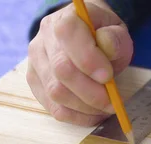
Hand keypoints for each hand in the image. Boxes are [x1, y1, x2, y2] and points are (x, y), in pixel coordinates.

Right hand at [26, 0, 132, 125]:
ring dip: (84, 107)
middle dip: (90, 92)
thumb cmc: (100, 36)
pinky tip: (91, 114)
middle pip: (62, 70)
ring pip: (56, 93)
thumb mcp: (115, 30)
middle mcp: (43, 39)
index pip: (69, 35)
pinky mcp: (35, 83)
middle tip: (112, 102)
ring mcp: (35, 63)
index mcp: (64, 19)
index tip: (108, 77)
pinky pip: (53, 108)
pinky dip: (76, 117)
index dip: (88, 59)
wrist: (82, 39)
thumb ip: (115, 38)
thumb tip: (107, 46)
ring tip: (104, 108)